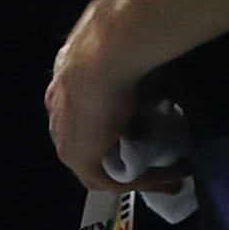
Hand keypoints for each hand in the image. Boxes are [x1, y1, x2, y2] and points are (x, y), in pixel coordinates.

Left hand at [43, 11, 180, 197]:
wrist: (104, 55)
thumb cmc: (117, 48)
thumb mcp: (128, 63)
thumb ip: (138, 78)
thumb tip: (165, 86)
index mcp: (66, 85)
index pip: (90, 116)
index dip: (118, 129)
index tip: (147, 135)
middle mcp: (60, 113)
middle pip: (95, 145)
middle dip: (126, 158)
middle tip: (159, 165)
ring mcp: (65, 138)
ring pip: (101, 166)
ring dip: (136, 173)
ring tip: (168, 177)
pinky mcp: (78, 158)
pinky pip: (110, 180)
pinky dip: (140, 182)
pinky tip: (166, 179)